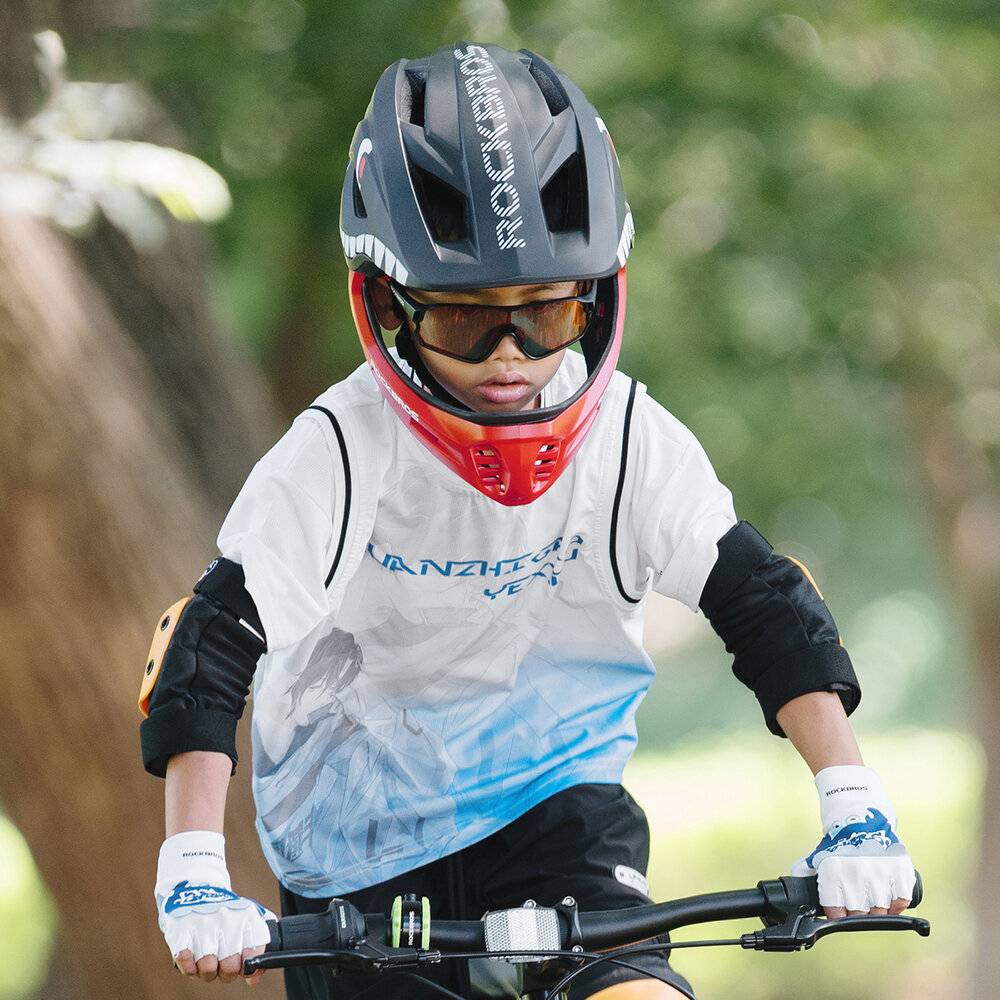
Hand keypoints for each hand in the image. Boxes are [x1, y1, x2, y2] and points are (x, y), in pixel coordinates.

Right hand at [155, 831, 274, 985]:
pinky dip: (188, 966)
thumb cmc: (225, 912)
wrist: (196, 888)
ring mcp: (204, 926)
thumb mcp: (247, 919)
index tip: (243, 965)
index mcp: (246, 918)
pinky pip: (185, 963)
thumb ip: (257, 948)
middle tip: (222, 962)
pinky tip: (192, 955)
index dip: (248, 967)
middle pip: (230, 969)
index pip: (254, 954)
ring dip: (207, 970)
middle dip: (226, 972)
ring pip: (208, 970)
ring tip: (207, 958)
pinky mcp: (181, 931)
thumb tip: (254, 980)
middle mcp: (227, 921)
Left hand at [790, 765, 915, 919]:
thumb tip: (794, 889)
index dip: (838, 915)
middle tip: (857, 902)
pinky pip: (902, 901)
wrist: (861, 817)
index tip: (841, 911)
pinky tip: (889, 897)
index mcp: (833, 872)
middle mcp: (856, 873)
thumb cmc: (840, 842)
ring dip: (877, 909)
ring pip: (881, 911)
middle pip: (859, 914)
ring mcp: (880, 872)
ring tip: (872, 897)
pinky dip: (897, 904)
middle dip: (857, 912)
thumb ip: (805, 873)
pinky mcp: (900, 869)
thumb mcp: (819, 855)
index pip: (836, 912)